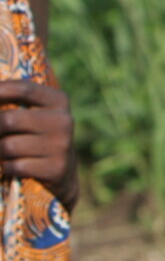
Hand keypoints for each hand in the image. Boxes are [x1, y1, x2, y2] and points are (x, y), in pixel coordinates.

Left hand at [0, 82, 76, 209]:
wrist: (61, 171)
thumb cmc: (36, 137)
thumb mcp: (34, 115)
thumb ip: (15, 104)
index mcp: (58, 100)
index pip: (24, 89)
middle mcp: (63, 120)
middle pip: (8, 120)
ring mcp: (61, 145)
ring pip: (8, 146)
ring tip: (3, 151)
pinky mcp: (56, 168)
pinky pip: (15, 166)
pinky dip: (6, 168)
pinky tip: (12, 166)